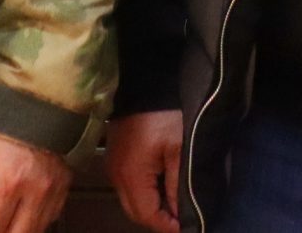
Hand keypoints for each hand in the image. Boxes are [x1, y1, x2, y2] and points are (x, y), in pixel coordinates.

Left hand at [0, 127, 70, 232]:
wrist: (46, 97)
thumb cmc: (6, 118)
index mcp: (10, 182)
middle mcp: (36, 192)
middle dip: (0, 232)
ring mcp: (54, 191)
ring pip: (36, 230)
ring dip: (18, 229)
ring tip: (6, 216)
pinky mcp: (66, 186)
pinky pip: (52, 217)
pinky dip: (37, 220)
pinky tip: (25, 209)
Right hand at [106, 111, 184, 232]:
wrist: (145, 83)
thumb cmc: (165, 115)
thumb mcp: (178, 149)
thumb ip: (177, 185)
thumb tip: (179, 215)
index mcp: (130, 176)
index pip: (147, 215)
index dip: (168, 225)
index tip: (188, 225)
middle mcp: (116, 176)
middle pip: (136, 212)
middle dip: (159, 219)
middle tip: (182, 217)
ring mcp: (113, 166)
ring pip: (131, 200)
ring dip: (151, 206)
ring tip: (174, 203)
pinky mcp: (115, 157)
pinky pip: (128, 186)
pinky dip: (144, 192)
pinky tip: (161, 186)